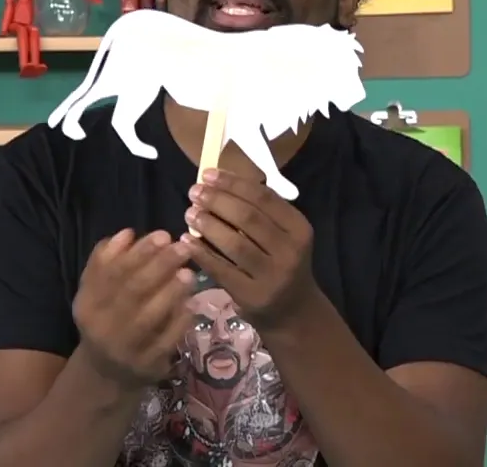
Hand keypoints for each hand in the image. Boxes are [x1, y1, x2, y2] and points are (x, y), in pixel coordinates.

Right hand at [73, 229, 194, 388]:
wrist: (106, 373)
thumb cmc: (106, 318)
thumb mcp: (96, 290)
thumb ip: (106, 260)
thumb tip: (127, 234)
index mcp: (88, 303)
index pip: (113, 273)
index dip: (139, 253)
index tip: (164, 234)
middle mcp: (102, 326)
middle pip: (132, 292)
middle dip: (160, 266)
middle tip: (183, 248)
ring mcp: (124, 349)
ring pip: (149, 318)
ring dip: (171, 293)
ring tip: (189, 273)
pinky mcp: (146, 366)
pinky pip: (166, 341)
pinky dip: (179, 321)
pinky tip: (191, 304)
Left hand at [182, 169, 316, 330]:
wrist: (293, 312)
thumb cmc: (280, 264)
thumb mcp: (283, 236)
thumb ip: (260, 212)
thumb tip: (218, 182)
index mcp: (299, 229)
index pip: (264, 198)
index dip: (234, 183)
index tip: (208, 174)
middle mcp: (290, 251)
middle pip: (249, 218)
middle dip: (217, 201)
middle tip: (194, 192)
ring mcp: (272, 276)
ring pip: (235, 243)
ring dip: (208, 225)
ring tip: (189, 213)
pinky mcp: (253, 296)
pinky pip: (222, 270)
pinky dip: (202, 253)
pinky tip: (187, 241)